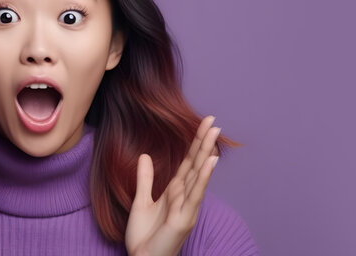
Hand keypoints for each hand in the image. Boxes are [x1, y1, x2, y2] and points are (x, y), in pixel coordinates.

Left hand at [125, 116, 220, 255]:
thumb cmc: (144, 236)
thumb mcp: (141, 202)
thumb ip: (145, 179)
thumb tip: (145, 155)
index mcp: (176, 191)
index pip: (189, 162)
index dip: (195, 142)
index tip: (204, 123)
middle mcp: (185, 196)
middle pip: (196, 164)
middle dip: (204, 142)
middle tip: (213, 120)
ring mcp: (188, 207)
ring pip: (198, 175)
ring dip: (206, 153)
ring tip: (214, 134)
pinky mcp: (185, 218)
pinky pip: (195, 194)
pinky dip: (203, 177)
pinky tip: (210, 162)